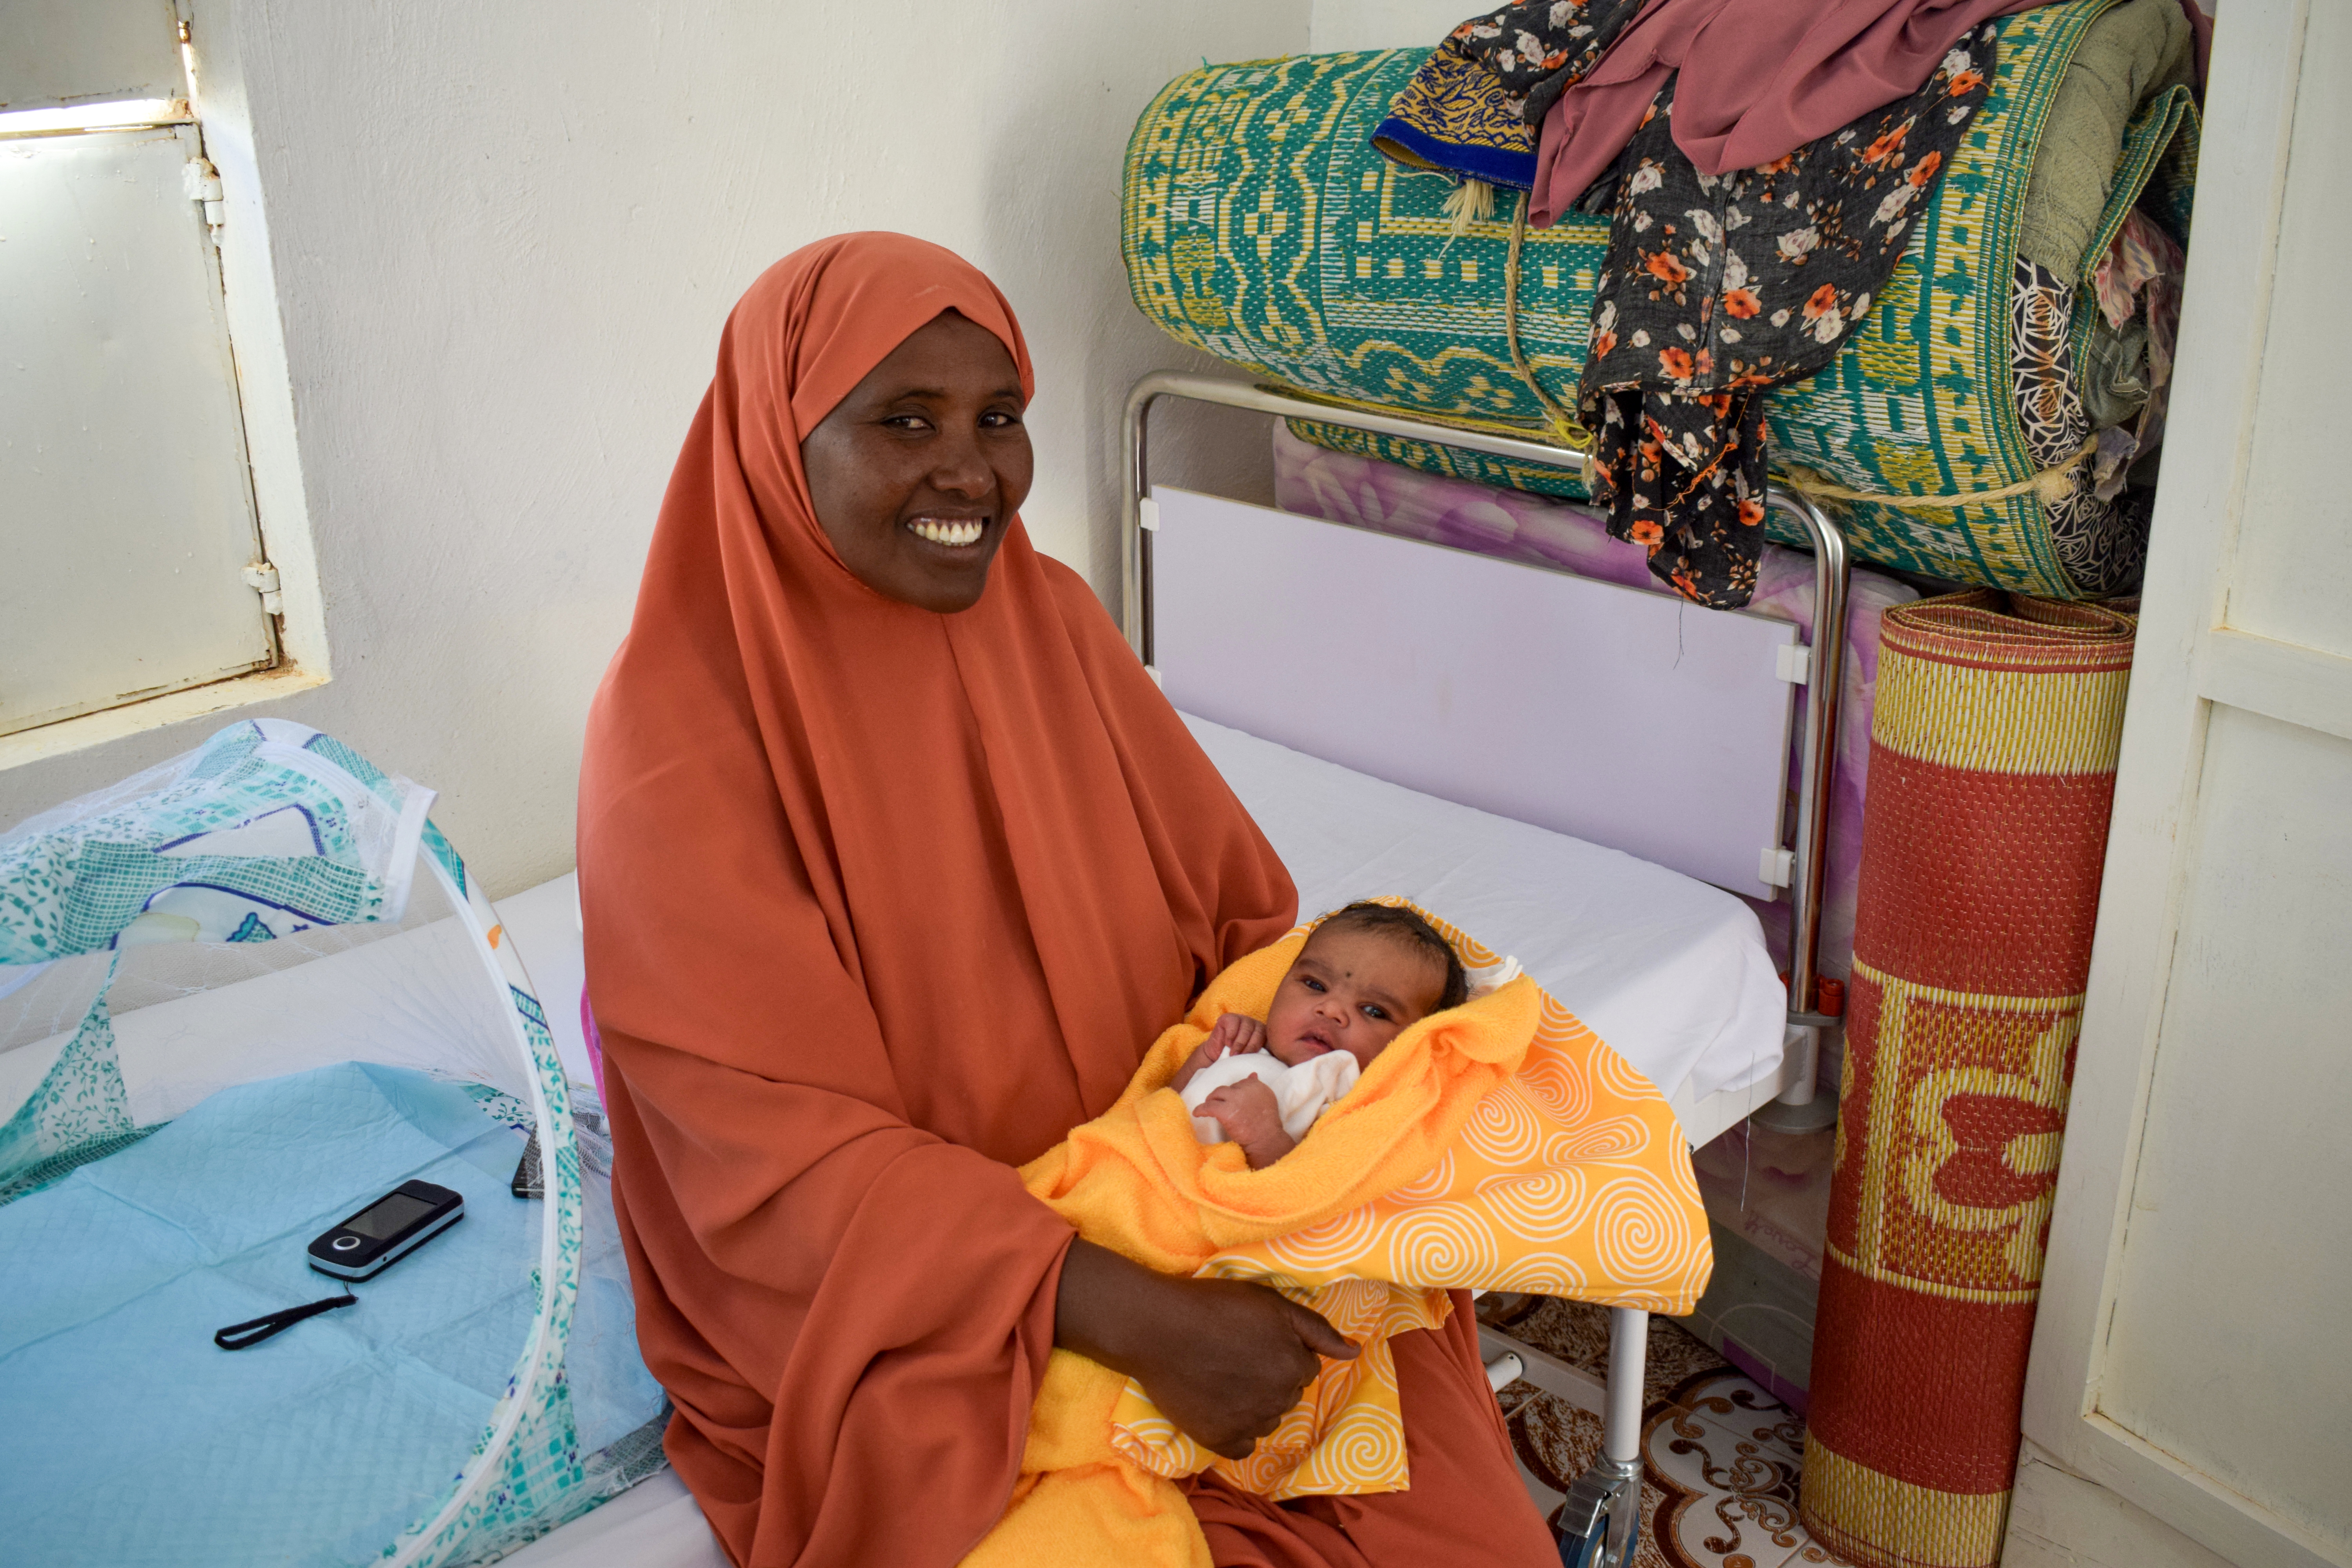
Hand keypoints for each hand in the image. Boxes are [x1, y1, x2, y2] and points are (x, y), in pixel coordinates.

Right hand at [1055, 1240, 1358, 1458]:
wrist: (1155, 1327)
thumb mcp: (1272, 1303)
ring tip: (1221, 1376)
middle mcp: (1278, 1400)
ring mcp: (1248, 1424)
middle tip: (1234, 1354)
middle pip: (1287, 1394)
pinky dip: (1234, 1431)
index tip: (1252, 1339)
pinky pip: (1243, 1446)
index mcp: (1294, 1366)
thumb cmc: (1214, 1306)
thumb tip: (1355, 1352)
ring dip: (1253, 1404)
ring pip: (1267, 1420)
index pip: (1304, 1368)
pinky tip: (1217, 1405)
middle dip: (1269, 1377)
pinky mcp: (1219, 1440)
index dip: (1280, 1351)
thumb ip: (1318, 1329)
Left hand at [1201, 1077, 1294, 1168]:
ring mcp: (1234, 1099)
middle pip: (1227, 1088)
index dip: (1234, 1091)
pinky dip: (1200, 1109)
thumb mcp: (1267, 1099)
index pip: (1239, 1083)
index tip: (1232, 1098)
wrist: (1266, 1138)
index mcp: (1255, 1085)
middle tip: (1220, 1103)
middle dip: (1222, 1095)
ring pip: (1216, 1094)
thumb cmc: (1267, 1123)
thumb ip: (1257, 1086)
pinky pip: (1208, 1107)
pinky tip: (1197, 1113)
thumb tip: (1252, 1074)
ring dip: (1211, 1099)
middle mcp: (1244, 1089)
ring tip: (1209, 1105)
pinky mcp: (1225, 1111)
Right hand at [1205, 1012, 1267, 1057]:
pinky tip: (1227, 1043)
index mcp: (1263, 1035)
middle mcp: (1255, 1026)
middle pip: (1259, 1033)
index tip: (1254, 1061)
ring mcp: (1243, 1020)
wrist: (1215, 1057)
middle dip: (1250, 1047)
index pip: (1269, 1039)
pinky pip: (1234, 1023)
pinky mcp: (1229, 1018)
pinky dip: (1231, 1034)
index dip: (1262, 1049)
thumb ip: (1260, 1060)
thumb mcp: (1249, 1061)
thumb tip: (1272, 1067)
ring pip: (1247, 1028)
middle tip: (1241, 1057)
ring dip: (1240, 1043)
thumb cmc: (1234, 1060)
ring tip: (1233, 1054)